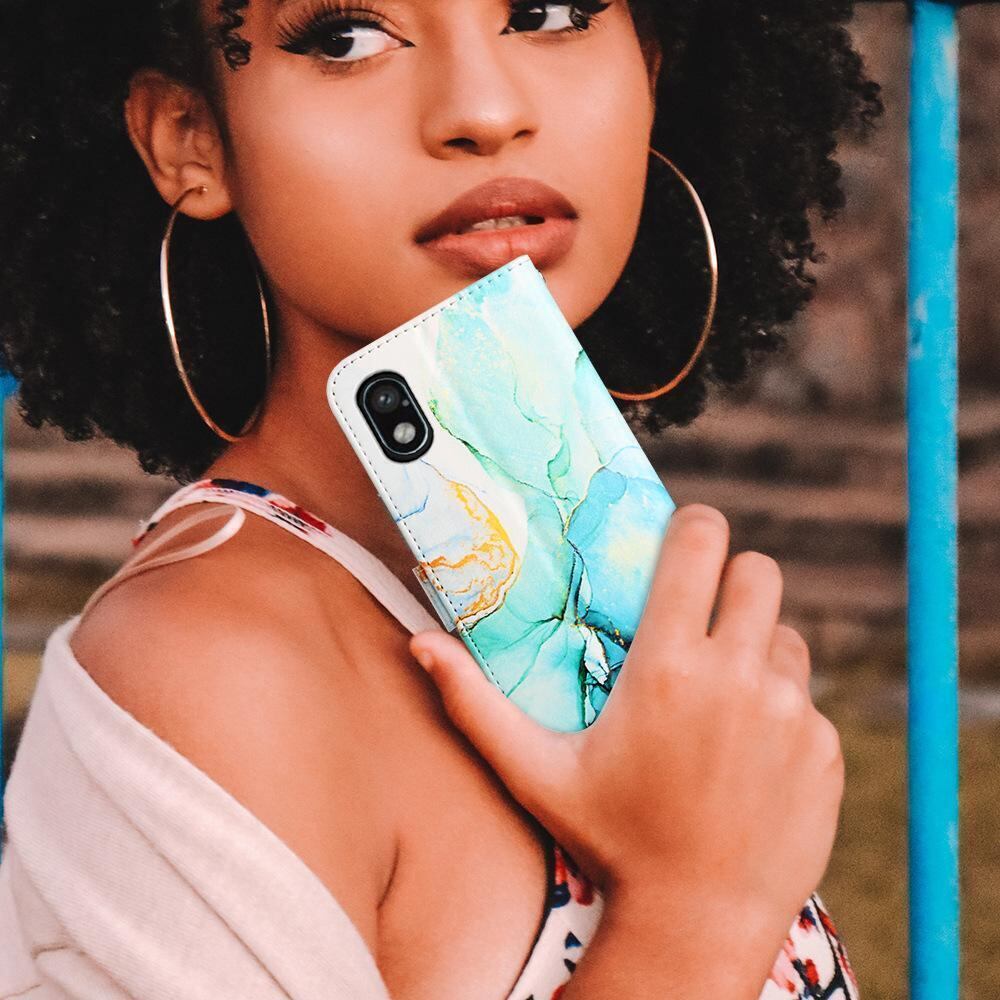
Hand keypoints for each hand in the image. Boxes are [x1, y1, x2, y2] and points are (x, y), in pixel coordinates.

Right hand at [410, 503, 843, 938]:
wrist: (697, 923)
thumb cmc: (610, 840)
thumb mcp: (536, 771)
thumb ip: (474, 703)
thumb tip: (419, 645)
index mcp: (668, 666)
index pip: (701, 543)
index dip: (695, 524)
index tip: (685, 534)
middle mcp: (740, 678)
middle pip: (759, 572)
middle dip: (733, 578)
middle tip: (704, 612)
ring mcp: (793, 714)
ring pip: (787, 636)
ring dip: (758, 647)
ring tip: (721, 694)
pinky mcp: (824, 750)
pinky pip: (808, 699)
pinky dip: (784, 709)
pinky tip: (747, 754)